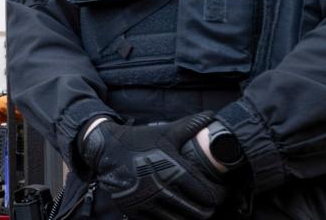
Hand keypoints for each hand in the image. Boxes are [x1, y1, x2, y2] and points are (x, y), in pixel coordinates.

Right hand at [79, 112, 226, 219]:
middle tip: (209, 202)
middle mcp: (159, 188)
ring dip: (190, 216)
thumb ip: (190, 126)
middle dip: (208, 209)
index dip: (219, 195)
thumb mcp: (165, 132)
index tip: (220, 193)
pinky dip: (170, 219)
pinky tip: (174, 211)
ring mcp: (146, 202)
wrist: (105, 149)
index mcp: (171, 170)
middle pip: (199, 213)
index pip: (208, 194)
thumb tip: (212, 117)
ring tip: (193, 208)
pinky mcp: (134, 210)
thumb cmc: (139, 140)